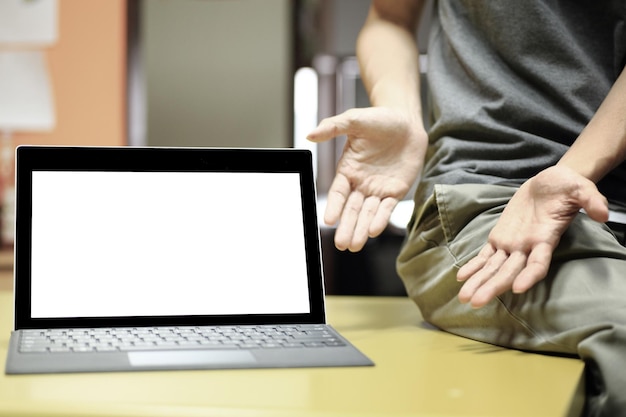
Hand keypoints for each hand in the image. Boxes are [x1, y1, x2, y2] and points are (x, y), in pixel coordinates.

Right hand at [307, 107, 425, 251]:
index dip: (334, 207)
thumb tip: (310, 134)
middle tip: (341, 244)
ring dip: (361, 229)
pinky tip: (373, 231)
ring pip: (368, 213)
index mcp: (348, 170)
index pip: (338, 193)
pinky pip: (387, 208)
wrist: (407, 121)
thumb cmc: (379, 120)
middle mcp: (361, 183)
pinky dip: (380, 219)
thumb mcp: (354, 120)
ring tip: (355, 245)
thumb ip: (333, 127)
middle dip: (347, 227)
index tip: (328, 221)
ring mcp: (378, 189)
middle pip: (352, 209)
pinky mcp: (396, 191)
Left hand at [456, 165, 608, 307]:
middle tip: (477, 302)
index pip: (538, 263)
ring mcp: (513, 244)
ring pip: (494, 268)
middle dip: (493, 287)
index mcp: (546, 238)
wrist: (550, 182)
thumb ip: (591, 200)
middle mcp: (527, 246)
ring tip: (464, 297)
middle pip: (509, 271)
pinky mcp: (500, 237)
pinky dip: (474, 266)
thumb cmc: (567, 187)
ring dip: (479, 282)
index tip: (519, 288)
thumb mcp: (582, 187)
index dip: (530, 276)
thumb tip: (602, 213)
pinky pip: (485, 255)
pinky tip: (462, 277)